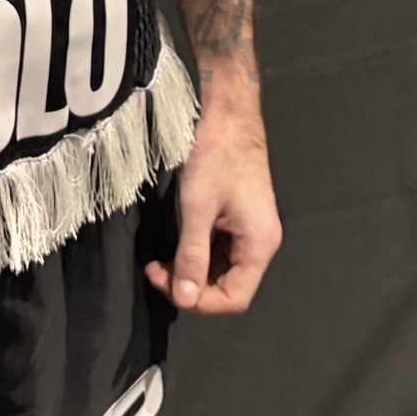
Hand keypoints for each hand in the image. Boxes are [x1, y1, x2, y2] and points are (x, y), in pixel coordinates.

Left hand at [145, 94, 281, 315]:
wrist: (228, 113)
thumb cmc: (216, 154)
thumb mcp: (197, 208)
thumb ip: (192, 256)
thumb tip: (185, 299)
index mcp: (259, 244)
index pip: (234, 298)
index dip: (200, 302)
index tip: (167, 286)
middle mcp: (261, 242)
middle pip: (228, 286)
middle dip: (191, 286)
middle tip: (156, 272)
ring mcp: (251, 231)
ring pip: (221, 269)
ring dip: (191, 271)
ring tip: (159, 262)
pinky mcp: (239, 219)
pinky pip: (219, 250)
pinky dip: (196, 254)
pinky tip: (174, 247)